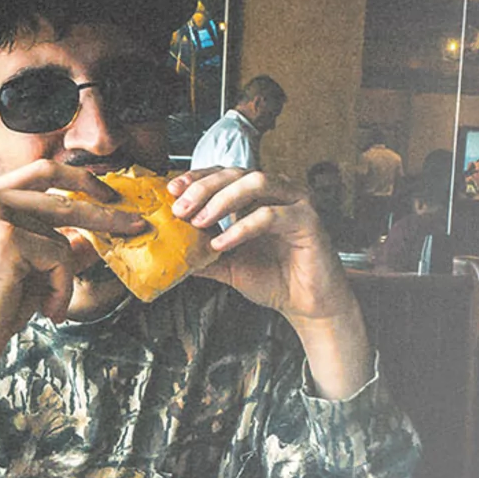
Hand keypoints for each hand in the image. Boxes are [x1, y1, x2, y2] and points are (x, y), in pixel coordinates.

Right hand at [0, 161, 145, 453]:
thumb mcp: (30, 272)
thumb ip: (59, 248)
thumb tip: (100, 235)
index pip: (41, 172)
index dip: (80, 178)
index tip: (108, 193)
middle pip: (61, 197)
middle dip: (105, 213)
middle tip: (138, 225)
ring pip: (62, 236)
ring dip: (66, 277)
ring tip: (49, 307)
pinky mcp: (5, 237)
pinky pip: (60, 256)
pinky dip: (62, 288)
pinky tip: (44, 310)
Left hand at [167, 167, 354, 322]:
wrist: (306, 304)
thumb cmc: (274, 278)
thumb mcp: (227, 265)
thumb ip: (201, 255)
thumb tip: (170, 252)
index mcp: (258, 197)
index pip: (224, 174)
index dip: (197, 178)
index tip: (172, 190)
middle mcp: (278, 192)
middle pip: (237, 173)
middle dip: (203, 188)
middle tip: (180, 209)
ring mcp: (296, 202)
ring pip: (256, 183)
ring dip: (222, 199)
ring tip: (199, 221)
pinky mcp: (308, 220)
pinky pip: (271, 215)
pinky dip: (242, 227)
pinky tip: (221, 243)